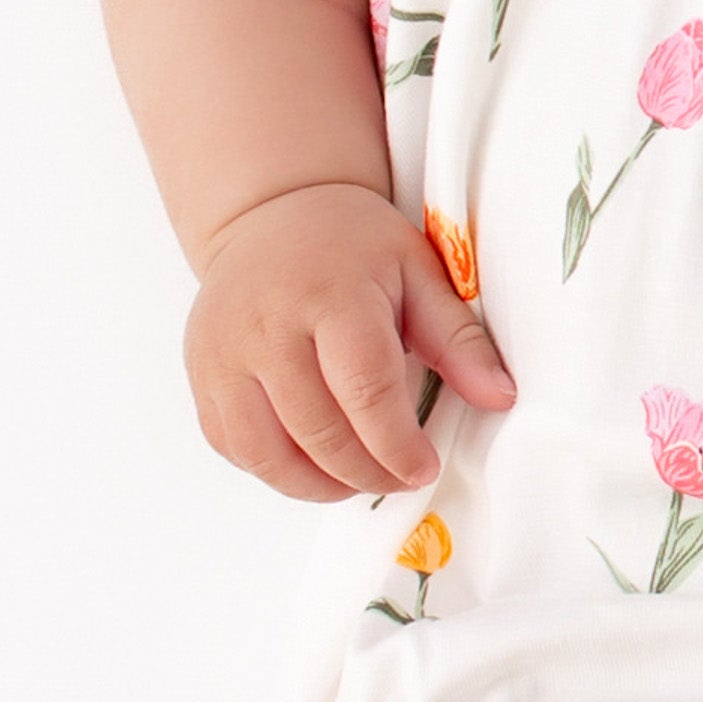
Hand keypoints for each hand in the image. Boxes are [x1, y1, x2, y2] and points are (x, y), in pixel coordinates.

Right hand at [183, 181, 516, 501]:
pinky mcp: (201, 377)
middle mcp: (268, 326)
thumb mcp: (417, 272)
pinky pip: (235, 448)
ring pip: (269, 455)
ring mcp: (223, 354)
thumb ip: (458, 338)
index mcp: (331, 294)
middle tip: (398, 476)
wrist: (273, 216)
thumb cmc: (353, 247)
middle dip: (367, 473)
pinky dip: (276, 470)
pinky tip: (312, 460)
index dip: (398, 444)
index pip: (365, 391)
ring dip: (320, 485)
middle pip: (319, 433)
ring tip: (358, 477)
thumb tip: (501, 397)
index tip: (423, 466)